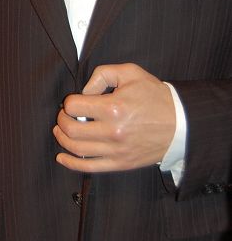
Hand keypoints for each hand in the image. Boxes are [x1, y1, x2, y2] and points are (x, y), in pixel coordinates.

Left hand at [53, 63, 175, 172]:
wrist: (180, 123)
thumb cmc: (154, 96)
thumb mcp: (130, 72)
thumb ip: (103, 74)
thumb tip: (84, 91)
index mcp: (114, 107)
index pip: (74, 106)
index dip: (69, 102)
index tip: (73, 100)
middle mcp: (113, 131)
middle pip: (71, 129)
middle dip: (61, 121)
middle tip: (64, 115)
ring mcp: (116, 150)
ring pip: (77, 149)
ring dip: (62, 139)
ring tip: (60, 131)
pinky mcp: (120, 164)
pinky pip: (90, 167)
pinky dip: (71, 163)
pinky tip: (61, 157)